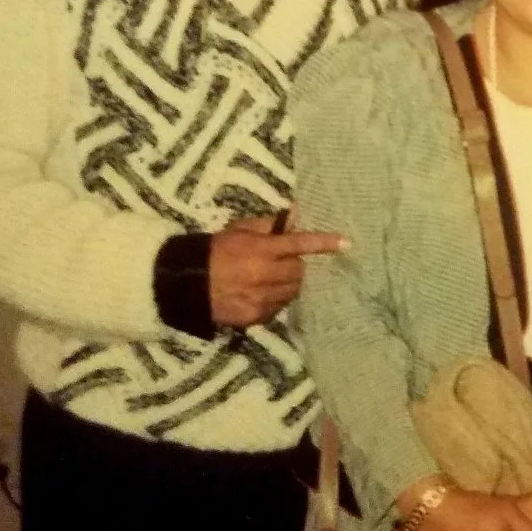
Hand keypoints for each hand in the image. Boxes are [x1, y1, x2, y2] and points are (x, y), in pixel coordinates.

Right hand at [207, 214, 345, 326]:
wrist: (185, 283)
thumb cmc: (215, 250)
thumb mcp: (239, 230)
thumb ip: (269, 224)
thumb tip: (295, 213)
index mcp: (262, 250)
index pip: (300, 244)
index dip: (324, 243)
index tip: (346, 243)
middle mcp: (264, 275)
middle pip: (300, 272)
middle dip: (299, 266)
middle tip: (289, 263)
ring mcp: (260, 299)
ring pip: (292, 292)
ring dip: (290, 284)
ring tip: (275, 278)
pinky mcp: (254, 317)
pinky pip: (278, 308)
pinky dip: (277, 300)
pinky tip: (264, 293)